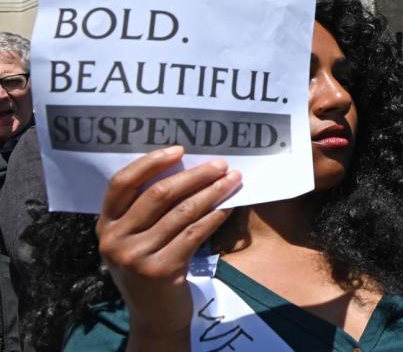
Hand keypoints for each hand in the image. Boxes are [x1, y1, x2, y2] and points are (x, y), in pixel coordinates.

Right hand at [95, 147, 240, 347]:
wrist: (154, 316)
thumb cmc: (150, 266)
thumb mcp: (137, 238)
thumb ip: (146, 210)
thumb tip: (186, 166)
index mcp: (105, 225)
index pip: (122, 183)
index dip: (151, 163)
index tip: (180, 149)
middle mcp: (115, 240)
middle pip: (158, 194)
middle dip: (194, 175)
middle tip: (221, 164)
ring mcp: (136, 256)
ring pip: (182, 212)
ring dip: (212, 192)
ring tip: (233, 179)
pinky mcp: (161, 270)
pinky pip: (195, 233)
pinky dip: (215, 216)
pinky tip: (229, 205)